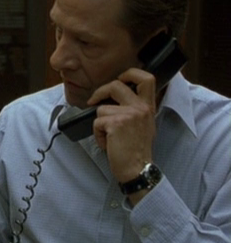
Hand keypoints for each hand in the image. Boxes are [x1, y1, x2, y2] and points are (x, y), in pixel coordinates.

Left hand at [87, 68, 156, 185]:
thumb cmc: (136, 150)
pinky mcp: (116, 123)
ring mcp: (129, 114)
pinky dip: (97, 134)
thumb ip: (134, 109)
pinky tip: (107, 143)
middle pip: (116, 84)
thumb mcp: (143, 125)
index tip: (120, 79)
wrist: (137, 169)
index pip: (146, 78)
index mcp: (148, 106)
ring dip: (99, 123)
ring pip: (101, 108)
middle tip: (94, 101)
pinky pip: (96, 122)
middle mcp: (141, 107)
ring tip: (109, 136)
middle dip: (100, 92)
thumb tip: (113, 100)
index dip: (130, 73)